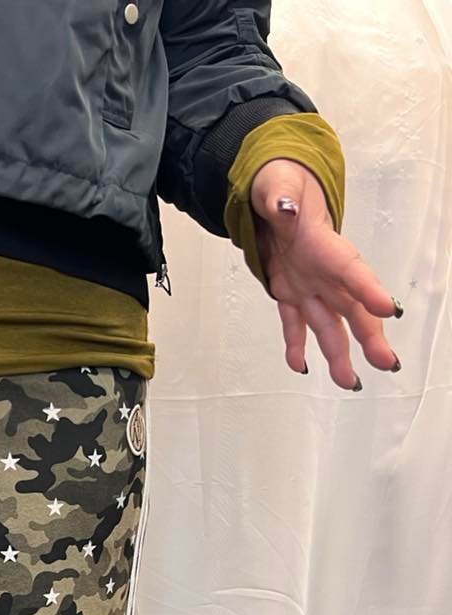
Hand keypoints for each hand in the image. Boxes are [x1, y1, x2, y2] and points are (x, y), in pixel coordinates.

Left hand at [250, 158, 399, 390]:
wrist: (275, 193)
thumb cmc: (281, 185)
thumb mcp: (277, 184)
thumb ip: (280, 196)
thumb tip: (283, 207)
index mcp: (324, 245)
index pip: (349, 269)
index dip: (368, 289)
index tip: (388, 309)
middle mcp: (322, 271)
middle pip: (351, 307)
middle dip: (370, 335)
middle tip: (388, 362)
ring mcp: (308, 285)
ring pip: (329, 324)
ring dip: (339, 354)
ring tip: (350, 382)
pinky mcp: (289, 293)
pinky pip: (293, 323)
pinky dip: (295, 345)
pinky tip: (300, 367)